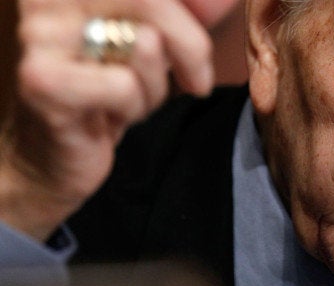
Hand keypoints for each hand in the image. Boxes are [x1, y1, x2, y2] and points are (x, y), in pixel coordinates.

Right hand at [0, 0, 235, 241]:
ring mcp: (42, 34)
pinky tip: (111, 116)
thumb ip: (185, 14)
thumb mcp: (154, 43)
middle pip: (155, 2)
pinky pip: (125, 86)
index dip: (190, 21)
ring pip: (147, 46)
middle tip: (198, 81)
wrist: (51, 155)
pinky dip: (133, 107)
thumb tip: (225, 1)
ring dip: (155, 86)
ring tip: (129, 99)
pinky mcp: (42, 80)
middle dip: (191, 48)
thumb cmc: (107, 93)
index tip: (207, 43)